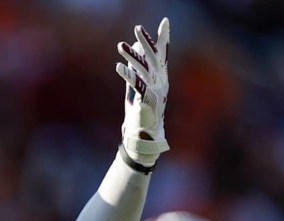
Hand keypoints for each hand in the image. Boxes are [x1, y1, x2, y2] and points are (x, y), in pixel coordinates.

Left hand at [117, 17, 169, 164]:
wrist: (145, 135)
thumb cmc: (141, 110)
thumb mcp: (139, 87)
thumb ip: (137, 68)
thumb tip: (134, 49)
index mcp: (161, 78)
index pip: (163, 55)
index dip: (163, 39)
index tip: (165, 22)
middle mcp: (161, 82)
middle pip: (154, 58)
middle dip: (146, 42)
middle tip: (137, 27)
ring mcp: (156, 92)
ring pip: (143, 70)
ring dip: (131, 57)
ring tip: (120, 46)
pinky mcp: (146, 101)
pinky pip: (136, 85)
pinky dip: (127, 75)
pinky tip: (118, 67)